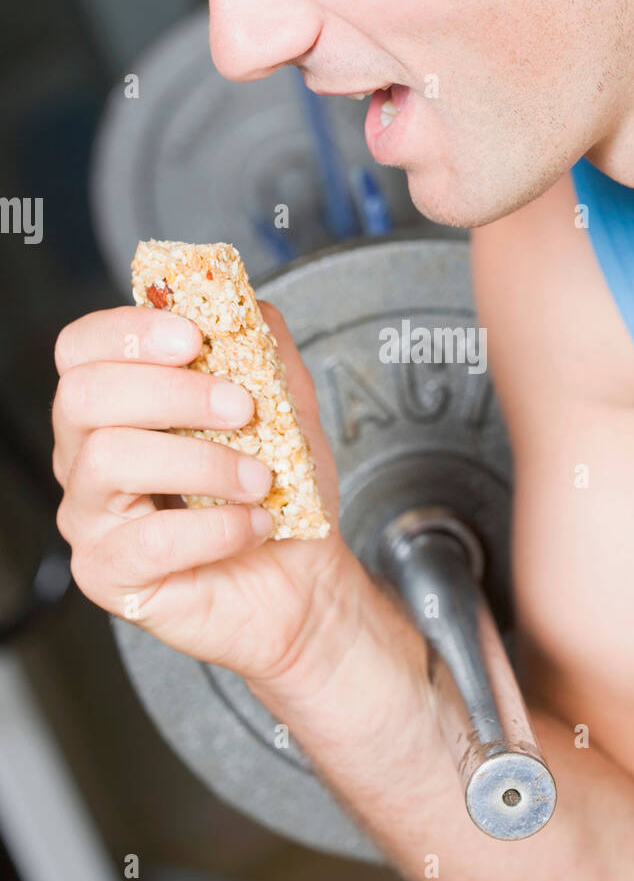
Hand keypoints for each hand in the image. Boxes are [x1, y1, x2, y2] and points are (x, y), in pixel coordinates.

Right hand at [52, 299, 348, 683]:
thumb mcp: (287, 407)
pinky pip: (148, 540)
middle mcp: (87, 454)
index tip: (194, 338)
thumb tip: (245, 300)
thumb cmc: (281, 495)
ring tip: (260, 480)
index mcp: (117, 404)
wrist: (305, 580)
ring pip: (111, 461)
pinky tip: (254, 525)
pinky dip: (215, 528)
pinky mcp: (108, 574)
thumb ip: (264, 349)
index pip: (81, 348)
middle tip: (244, 410)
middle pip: (85, 396)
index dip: (128, 332)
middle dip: (173, 393)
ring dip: (204, 463)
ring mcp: (90, 517)